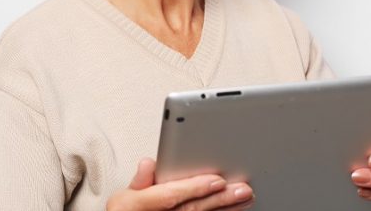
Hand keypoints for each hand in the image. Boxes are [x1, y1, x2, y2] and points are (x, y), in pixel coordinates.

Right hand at [107, 158, 254, 210]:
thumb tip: (149, 163)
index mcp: (141, 205)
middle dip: (220, 199)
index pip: (171, 196)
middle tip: (242, 189)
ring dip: (225, 209)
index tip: (217, 180)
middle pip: (193, 209)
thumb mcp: (124, 197)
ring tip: (246, 199)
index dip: (196, 188)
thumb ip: (140, 180)